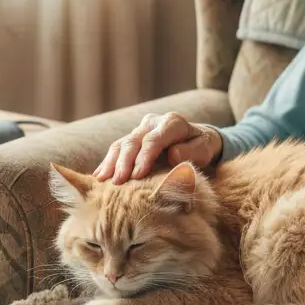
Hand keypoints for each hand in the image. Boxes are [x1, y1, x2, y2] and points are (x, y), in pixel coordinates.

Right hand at [93, 112, 223, 183]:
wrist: (196, 139)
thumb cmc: (202, 147)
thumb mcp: (205, 148)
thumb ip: (192, 151)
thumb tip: (173, 155)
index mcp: (172, 123)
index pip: (154, 140)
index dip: (144, 157)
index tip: (137, 176)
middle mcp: (153, 122)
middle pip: (133, 141)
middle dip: (124, 162)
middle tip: (117, 182)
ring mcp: (140, 129)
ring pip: (121, 143)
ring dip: (111, 163)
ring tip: (102, 180)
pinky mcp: (132, 138)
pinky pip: (116, 148)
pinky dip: (107, 162)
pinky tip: (98, 176)